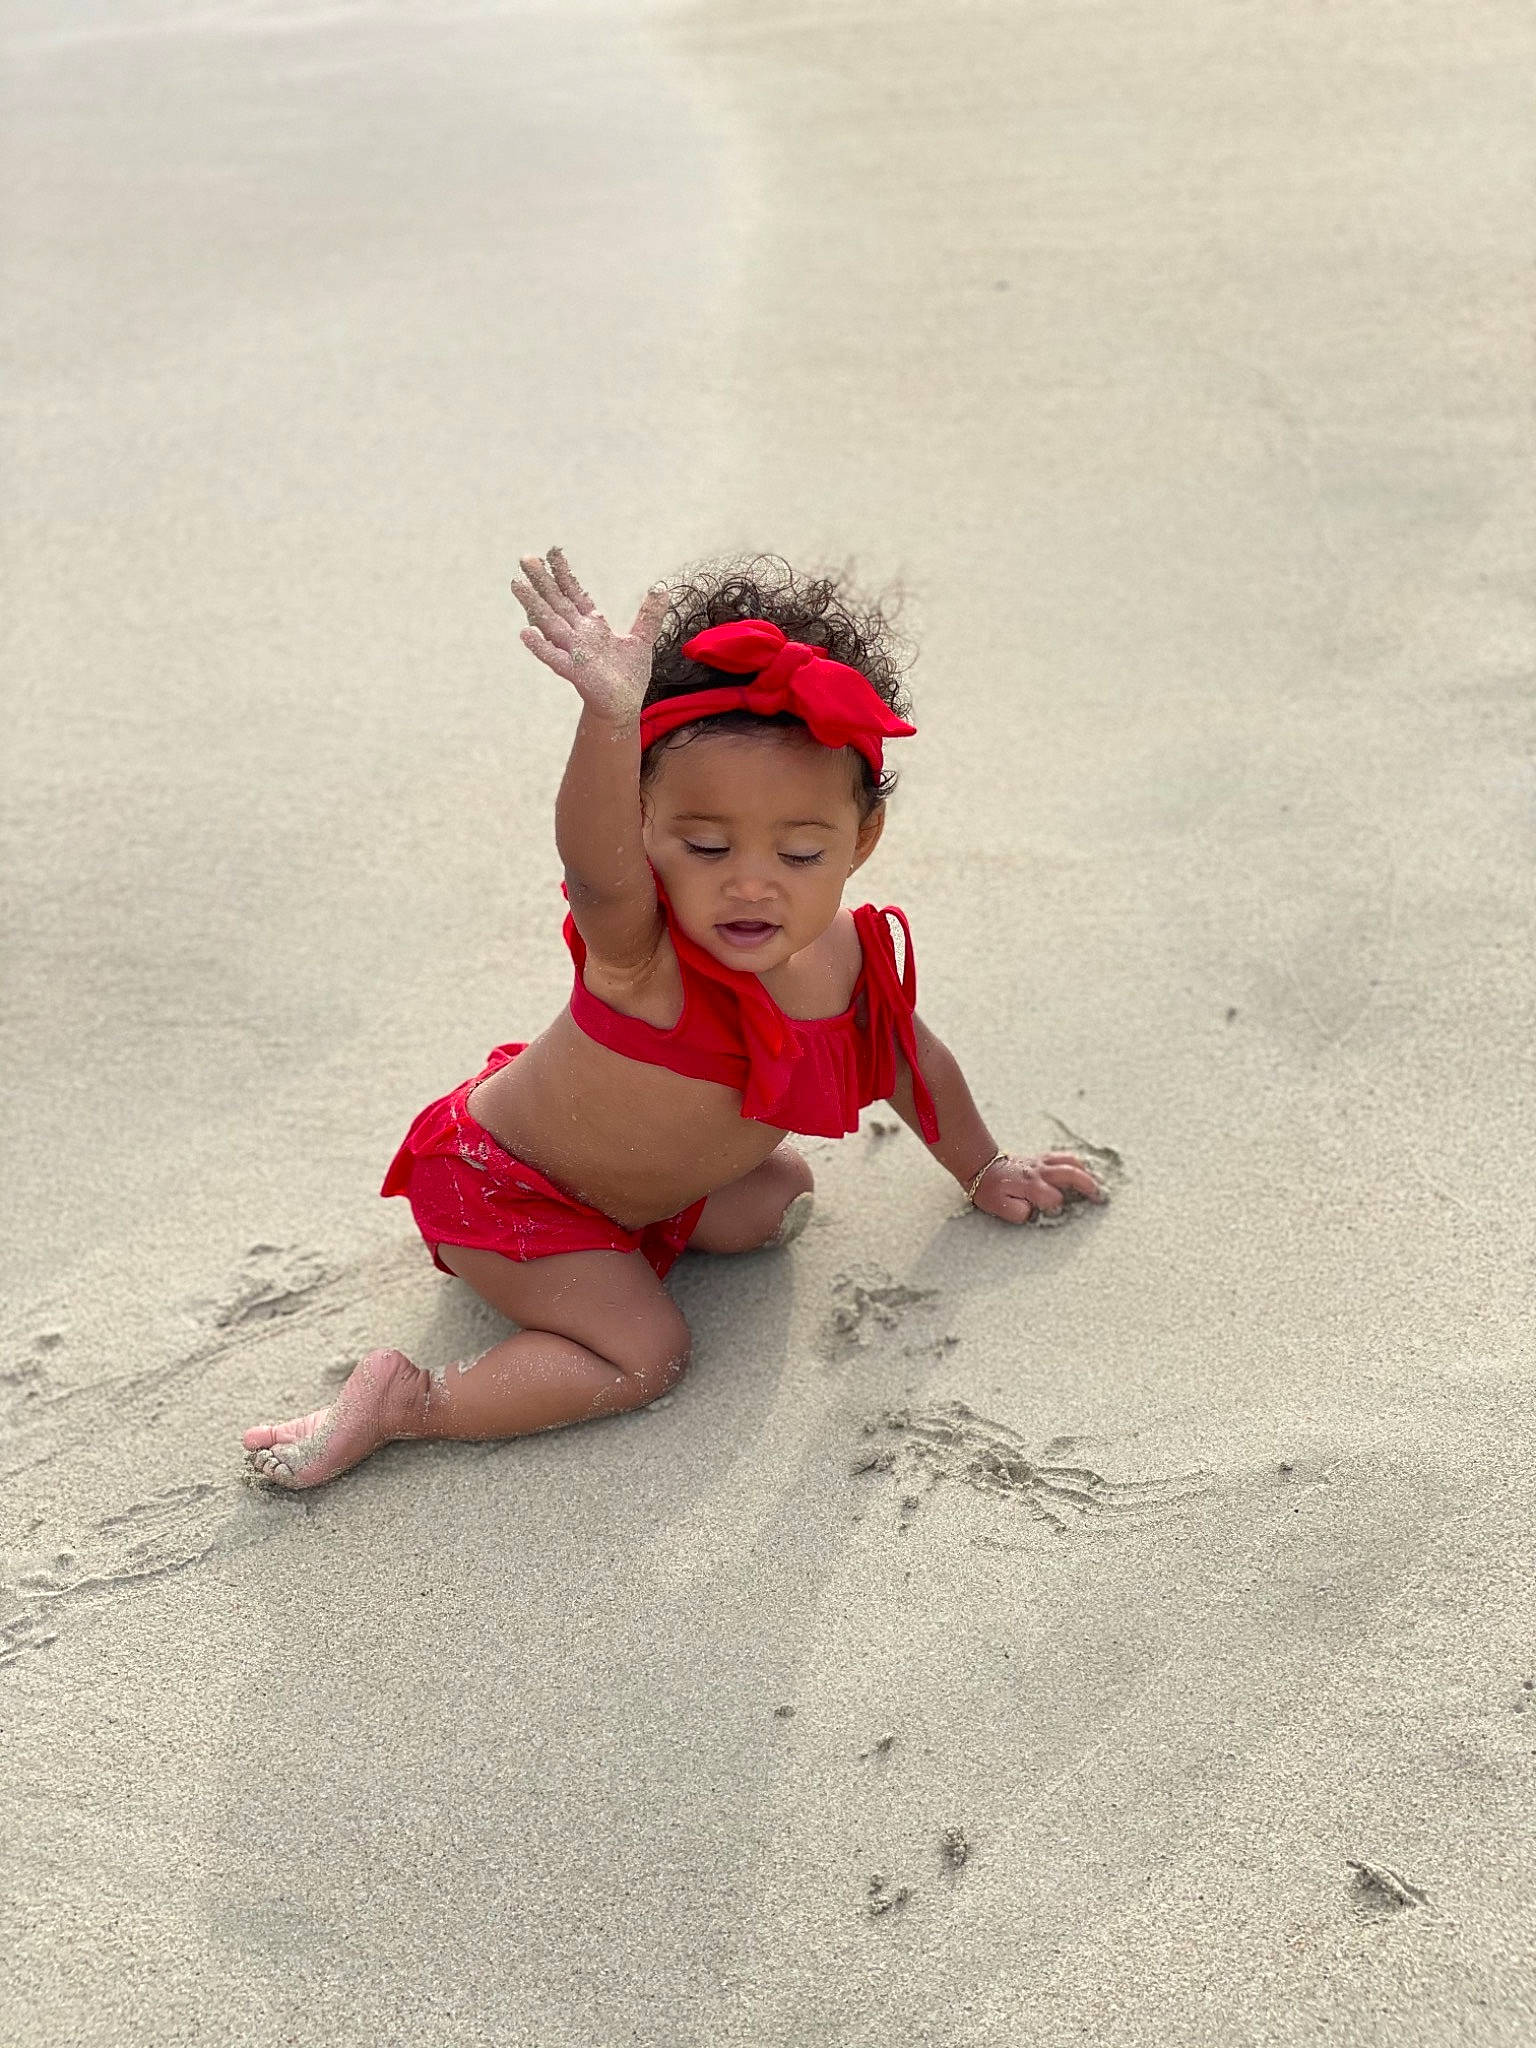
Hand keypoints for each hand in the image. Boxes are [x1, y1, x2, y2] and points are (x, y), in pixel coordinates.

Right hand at [510, 547, 668, 725]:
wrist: (623, 705)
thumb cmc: (628, 675)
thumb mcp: (642, 640)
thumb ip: (649, 615)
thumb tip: (662, 589)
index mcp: (591, 625)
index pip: (574, 594)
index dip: (564, 574)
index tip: (552, 552)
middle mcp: (578, 635)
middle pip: (557, 603)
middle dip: (542, 581)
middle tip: (525, 558)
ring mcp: (574, 653)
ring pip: (550, 624)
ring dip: (534, 605)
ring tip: (517, 585)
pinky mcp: (575, 672)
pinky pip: (554, 658)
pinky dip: (540, 647)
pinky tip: (525, 634)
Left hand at [970, 1151, 1107, 1223]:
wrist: (981, 1166)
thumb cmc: (990, 1190)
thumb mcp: (998, 1206)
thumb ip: (1017, 1212)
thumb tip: (1033, 1212)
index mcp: (1030, 1185)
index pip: (1053, 1198)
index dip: (1056, 1207)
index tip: (1054, 1212)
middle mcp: (1039, 1172)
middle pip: (1070, 1174)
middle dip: (1088, 1185)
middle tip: (1100, 1197)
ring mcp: (1042, 1162)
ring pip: (1070, 1161)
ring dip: (1087, 1172)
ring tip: (1098, 1184)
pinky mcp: (1042, 1158)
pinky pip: (1064, 1157)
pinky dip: (1078, 1163)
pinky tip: (1085, 1172)